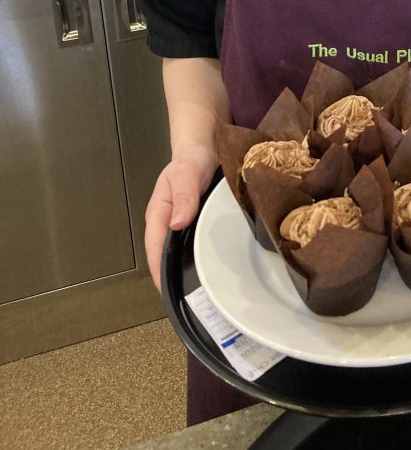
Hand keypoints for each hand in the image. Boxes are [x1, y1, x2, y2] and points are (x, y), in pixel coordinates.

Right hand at [144, 144, 217, 290]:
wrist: (206, 148)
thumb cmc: (191, 160)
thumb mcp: (186, 173)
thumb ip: (183, 196)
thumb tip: (176, 224)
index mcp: (159, 215)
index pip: (154, 249)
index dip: (159, 272)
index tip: (168, 293)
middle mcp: (169, 224)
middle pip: (167, 257)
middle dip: (175, 278)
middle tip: (194, 301)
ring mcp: (183, 226)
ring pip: (182, 254)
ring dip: (191, 270)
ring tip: (207, 291)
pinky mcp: (198, 225)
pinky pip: (197, 246)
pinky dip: (204, 258)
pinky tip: (218, 268)